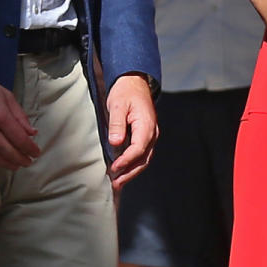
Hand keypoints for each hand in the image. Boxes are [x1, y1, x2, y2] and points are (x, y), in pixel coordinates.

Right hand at [0, 72, 39, 169]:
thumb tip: (32, 133)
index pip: (19, 139)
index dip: (30, 149)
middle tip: (28, 162)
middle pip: (7, 151)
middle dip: (20, 159)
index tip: (36, 153)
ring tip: (15, 165)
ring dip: (6, 164)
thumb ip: (20, 116)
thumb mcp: (6, 96)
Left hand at [107, 74, 157, 189]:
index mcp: (146, 125)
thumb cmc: (125, 92)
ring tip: (118, 182)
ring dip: (131, 172)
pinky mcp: (145, 137)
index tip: (114, 168)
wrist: (134, 82)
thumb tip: (115, 143)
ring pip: (144, 159)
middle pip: (143, 159)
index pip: (138, 148)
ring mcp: (150, 136)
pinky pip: (142, 154)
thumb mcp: (117, 105)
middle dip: (129, 173)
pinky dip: (133, 164)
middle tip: (116, 183)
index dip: (126, 161)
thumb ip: (117, 124)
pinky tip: (122, 170)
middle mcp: (152, 133)